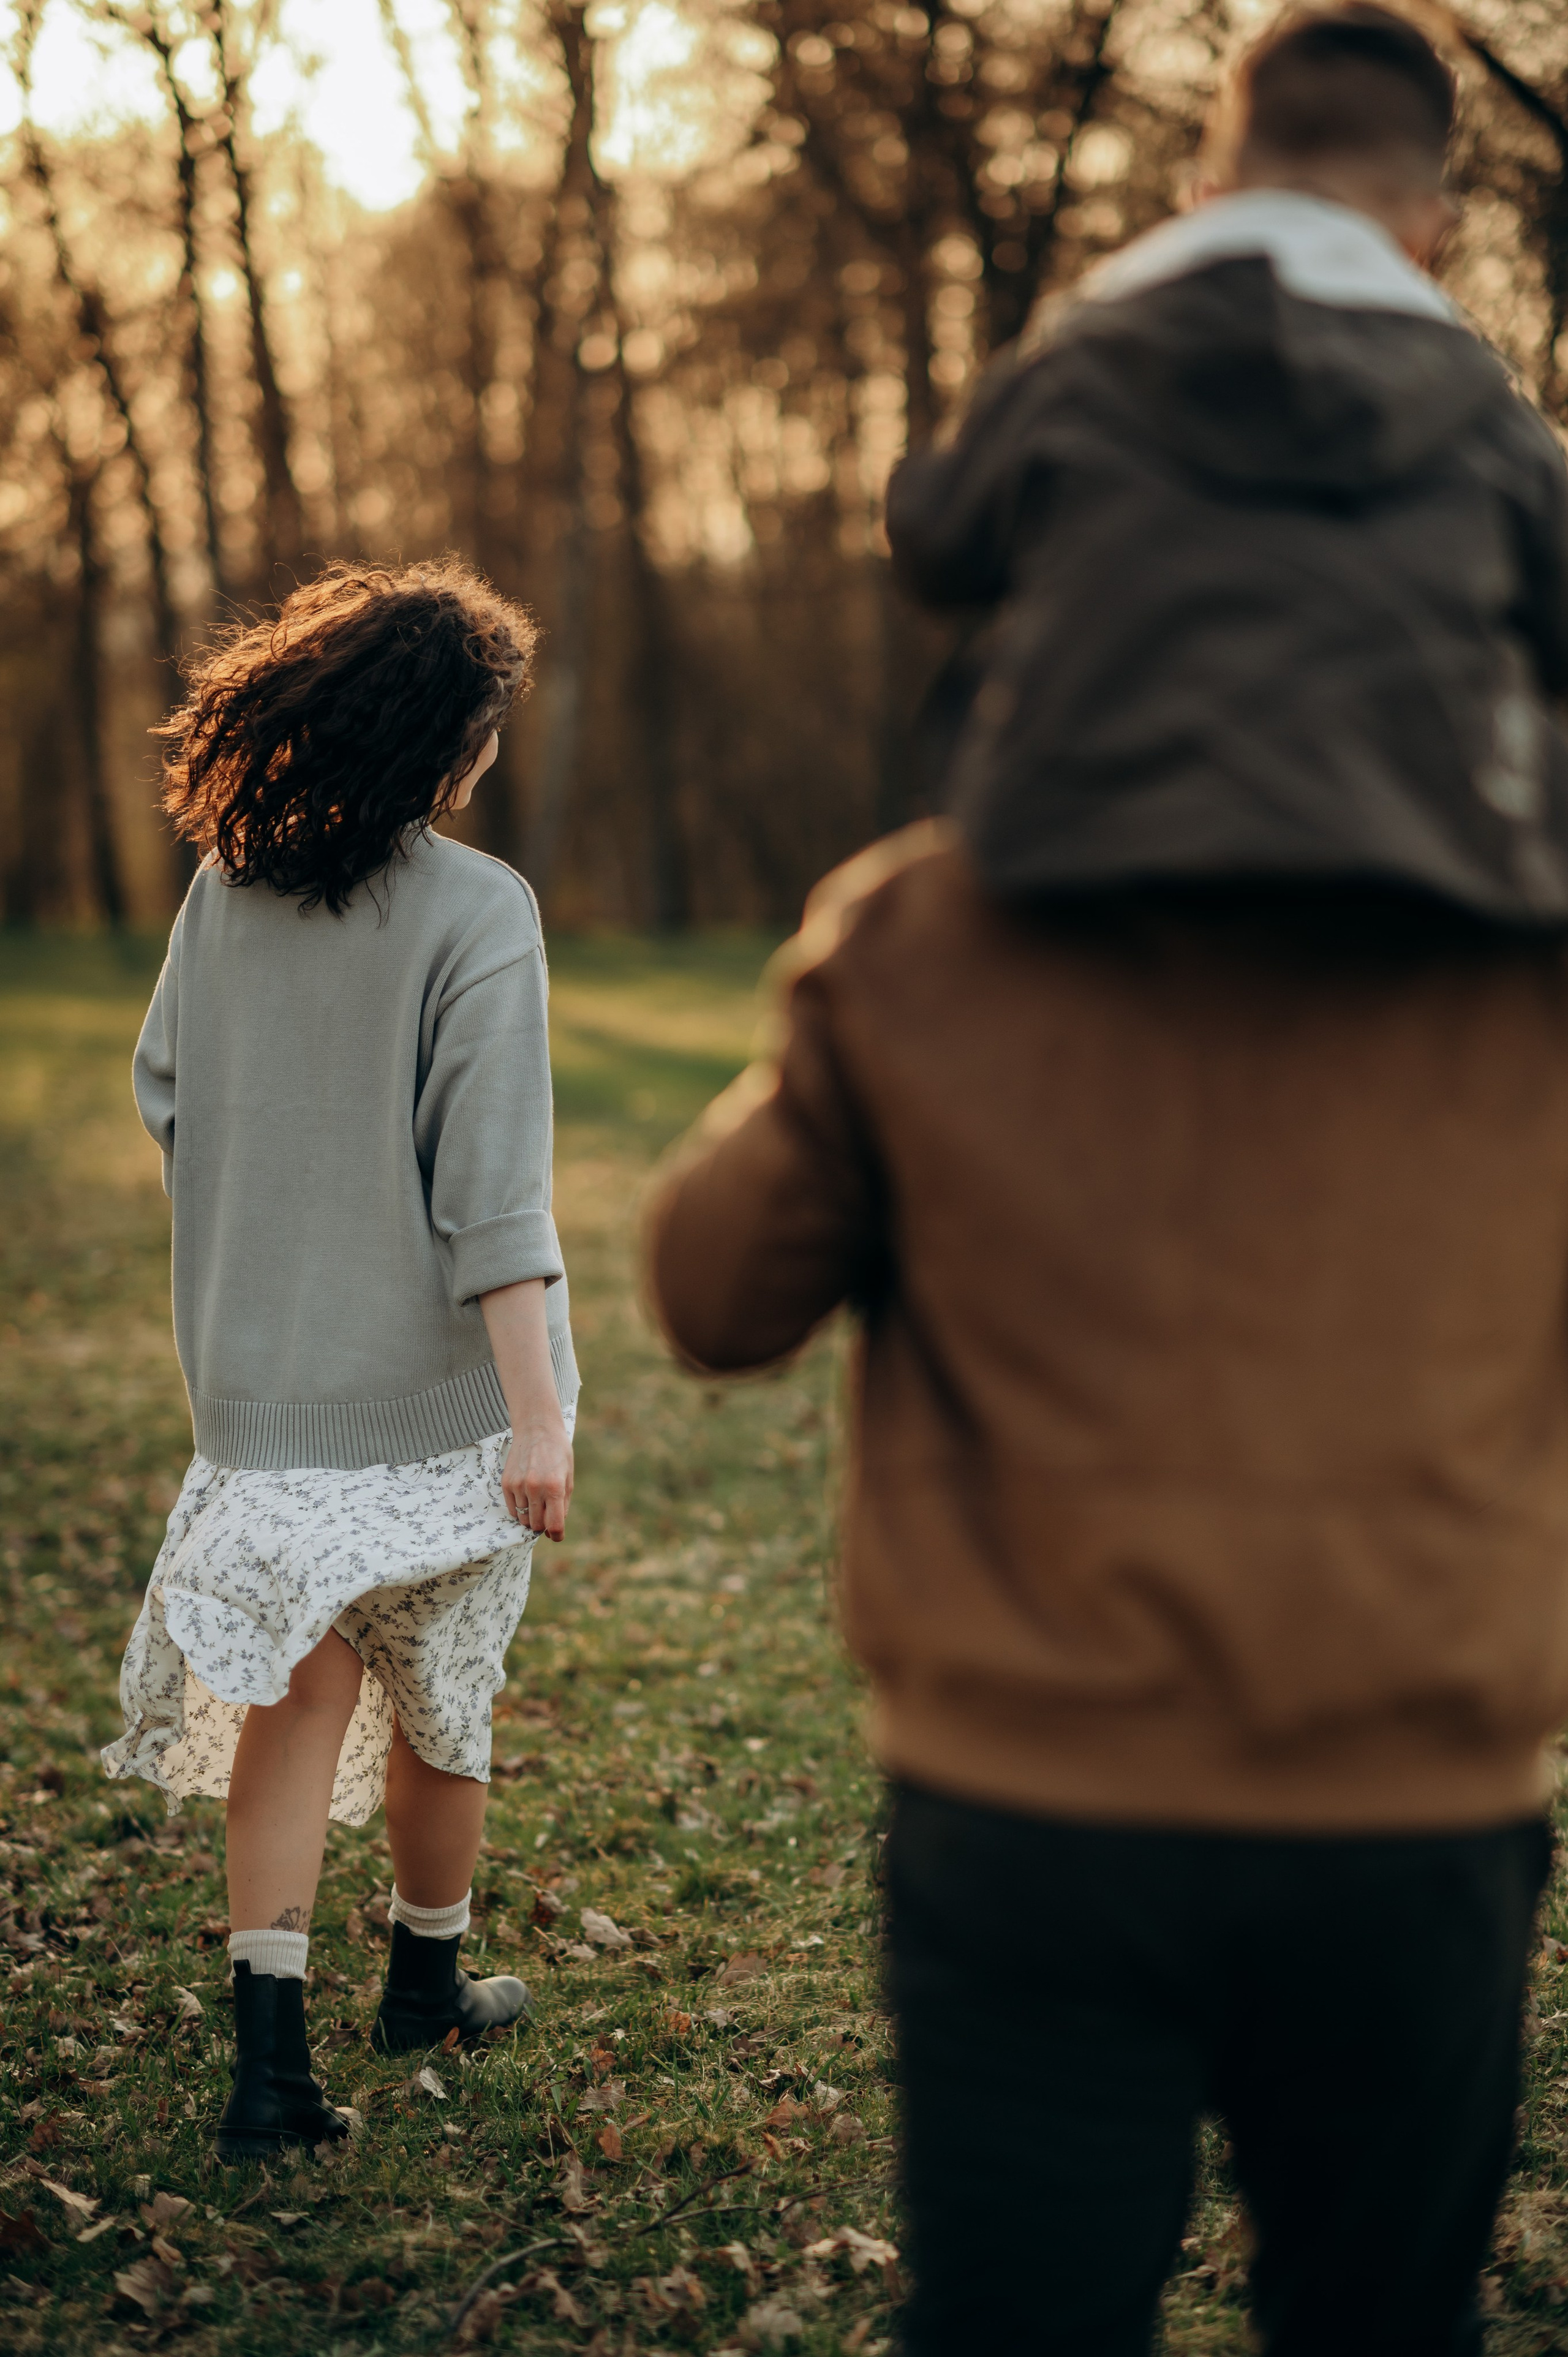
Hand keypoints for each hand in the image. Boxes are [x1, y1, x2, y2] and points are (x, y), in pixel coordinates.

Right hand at [501, 1416, 572, 1540]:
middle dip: (544, 1526)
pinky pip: (512, 1509)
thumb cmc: (558, 1452)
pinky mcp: (506, 1483)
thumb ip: (563, 1504)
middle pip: (537, 1525)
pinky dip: (519, 1510)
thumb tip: (555, 1527)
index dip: (557, 1535)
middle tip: (547, 1517)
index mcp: (555, 1487)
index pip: (554, 1524)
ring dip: (530, 1518)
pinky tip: (526, 1499)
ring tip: (537, 1506)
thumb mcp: (568, 1477)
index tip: (557, 1536)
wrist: (536, 1429)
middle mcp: (535, 1488)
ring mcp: (518, 1486)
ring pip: (523, 1519)